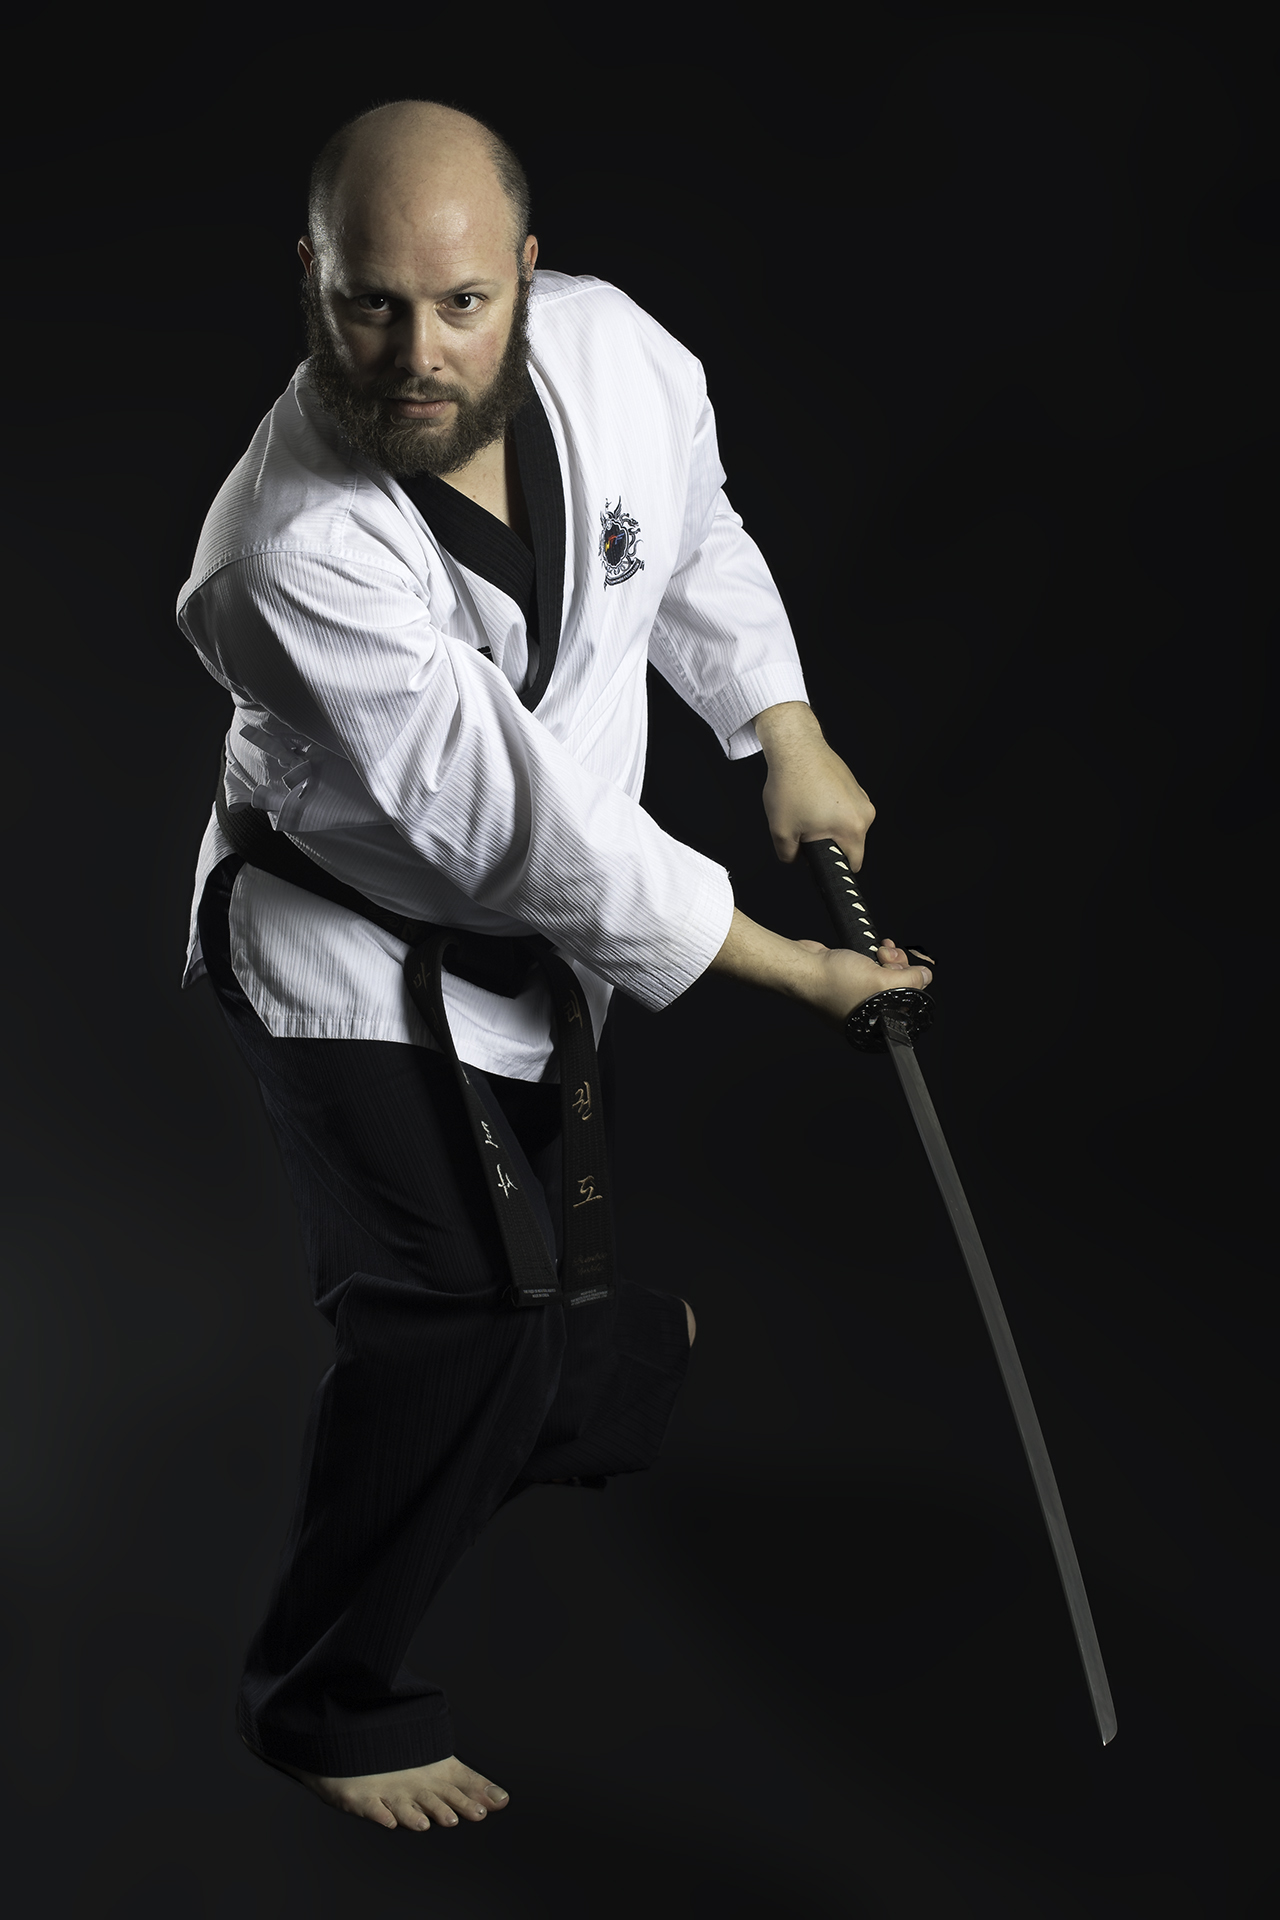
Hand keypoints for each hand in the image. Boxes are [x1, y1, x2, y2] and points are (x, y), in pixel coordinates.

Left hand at [753, 702, 874, 871]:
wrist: (796, 746)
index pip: (852, 864)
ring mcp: (861, 797)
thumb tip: (793, 858)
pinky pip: (845, 809)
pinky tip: (811, 798)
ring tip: (806, 810)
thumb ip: (788, 854)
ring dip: (828, 825)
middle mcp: (864, 813)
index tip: (821, 864)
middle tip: (805, 831)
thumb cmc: (791, 782)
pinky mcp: (855, 785)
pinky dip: (830, 809)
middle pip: (849, 844)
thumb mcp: (780, 830)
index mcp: (852, 828)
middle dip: (827, 844)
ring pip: (846, 826)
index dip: (833, 868)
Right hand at [793, 936, 932, 1022]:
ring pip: (888, 975)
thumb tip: (926, 976)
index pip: (908, 1007)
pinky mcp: (851, 979)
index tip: (918, 970)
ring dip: (891, 958)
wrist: (804, 967)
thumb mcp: (882, 981)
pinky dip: (878, 956)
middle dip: (901, 968)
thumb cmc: (833, 983)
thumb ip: (910, 981)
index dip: (915, 986)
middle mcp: (868, 1012)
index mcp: (875, 1024)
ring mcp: (858, 994)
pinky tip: (877, 948)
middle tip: (892, 959)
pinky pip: (873, 968)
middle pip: (900, 988)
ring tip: (882, 952)